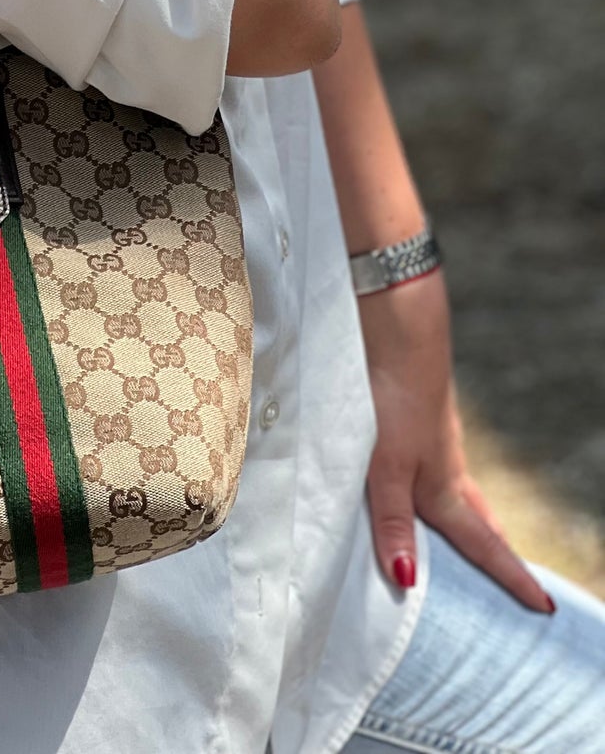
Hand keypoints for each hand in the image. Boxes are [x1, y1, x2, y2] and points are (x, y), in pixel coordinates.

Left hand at [360, 269, 553, 612]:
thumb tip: (407, 579)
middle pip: (475, 515)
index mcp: (443, 485)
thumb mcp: (386, 465)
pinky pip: (431, 457)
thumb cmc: (392, 396)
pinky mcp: (412, 407)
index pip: (483, 542)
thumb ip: (392, 519)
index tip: (544, 606)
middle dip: (492, 547)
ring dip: (463, 514)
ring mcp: (430, 433)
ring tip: (465, 533)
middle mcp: (444, 462)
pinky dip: (435, 478)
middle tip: (511, 575)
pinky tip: (415, 468)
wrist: (395, 325)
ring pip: (455, 485)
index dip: (511, 575)